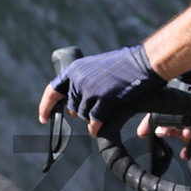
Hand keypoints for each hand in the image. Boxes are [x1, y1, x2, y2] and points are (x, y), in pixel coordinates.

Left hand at [38, 42, 156, 135]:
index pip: (53, 91)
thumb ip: (84, 80)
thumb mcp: (97, 67)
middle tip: (97, 107)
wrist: (146, 62)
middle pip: (72, 108)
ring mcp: (90, 89)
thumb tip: (78, 102)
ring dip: (91, 118)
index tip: (43, 118)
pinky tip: (99, 128)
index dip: (46, 106)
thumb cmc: (127, 64)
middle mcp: (79, 79)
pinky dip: (95, 128)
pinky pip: (94, 122)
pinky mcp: (104, 100)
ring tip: (106, 109)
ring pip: (82, 116)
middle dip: (81, 112)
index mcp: (75, 69)